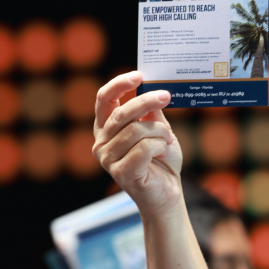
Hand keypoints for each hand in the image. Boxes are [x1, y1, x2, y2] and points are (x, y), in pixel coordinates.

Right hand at [93, 72, 182, 219]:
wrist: (168, 192)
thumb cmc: (161, 160)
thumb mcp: (158, 128)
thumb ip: (151, 111)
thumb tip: (151, 87)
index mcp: (106, 128)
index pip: (103, 99)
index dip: (119, 84)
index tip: (138, 76)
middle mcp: (101, 143)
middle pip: (121, 113)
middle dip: (146, 102)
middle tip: (166, 96)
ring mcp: (108, 160)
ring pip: (136, 130)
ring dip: (160, 131)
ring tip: (167, 139)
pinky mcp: (122, 173)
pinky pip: (144, 148)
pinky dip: (159, 146)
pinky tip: (162, 151)